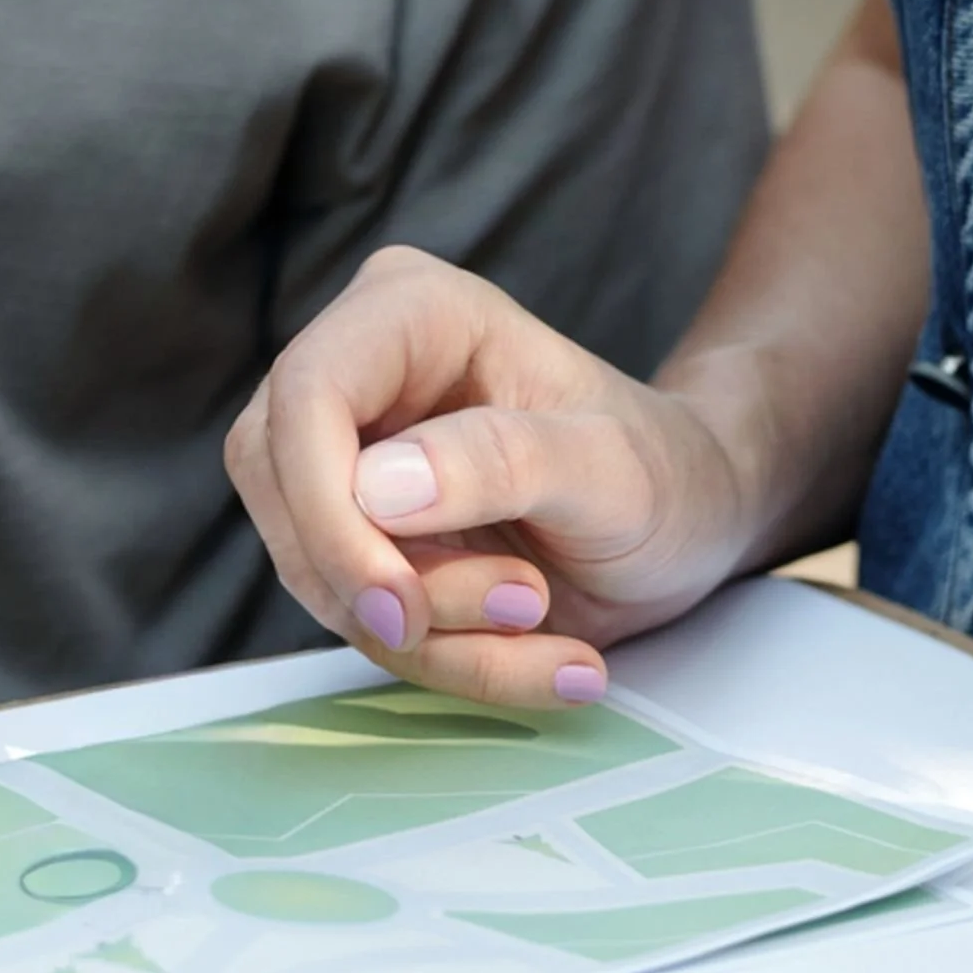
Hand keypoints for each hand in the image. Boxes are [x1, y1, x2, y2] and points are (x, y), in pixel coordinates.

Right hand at [225, 246, 759, 706]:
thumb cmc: (663, 470)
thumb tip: (376, 487)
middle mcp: (363, 376)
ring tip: (543, 619)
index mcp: (412, 313)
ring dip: (429, 632)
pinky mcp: (359, 538)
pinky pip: (359, 619)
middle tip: (514, 609)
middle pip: (284, 488)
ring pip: (315, 571)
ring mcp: (350, 461)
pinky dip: (445, 659)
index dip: (326, 507)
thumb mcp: (612, 466)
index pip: (307, 395)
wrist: (688, 525)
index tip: (399, 601)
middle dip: (382, 580)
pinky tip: (541, 654)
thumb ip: (505, 461)